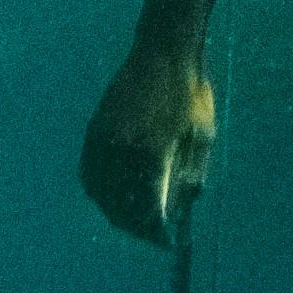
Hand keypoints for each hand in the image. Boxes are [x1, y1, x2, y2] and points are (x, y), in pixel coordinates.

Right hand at [81, 42, 215, 246]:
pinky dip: (98, 191)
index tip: (167, 242)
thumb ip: (191, 178)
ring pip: (99, 193)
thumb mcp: (203, 138)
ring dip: (115, 212)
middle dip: (137, 227)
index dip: (156, 233)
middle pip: (120, 208)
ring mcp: (102, 140)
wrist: (163, 50)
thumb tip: (180, 211)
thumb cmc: (190, 93)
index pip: (147, 212)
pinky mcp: (94, 130)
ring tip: (135, 219)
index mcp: (150, 155)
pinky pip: (89, 172)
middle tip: (154, 234)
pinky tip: (112, 196)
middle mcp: (120, 152)